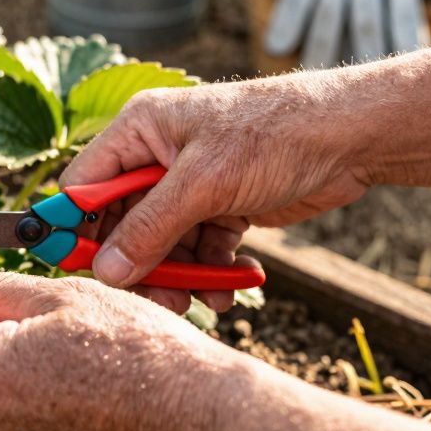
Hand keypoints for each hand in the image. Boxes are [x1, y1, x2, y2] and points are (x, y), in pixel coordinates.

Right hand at [62, 76, 370, 310]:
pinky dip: (211, 272)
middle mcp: (157, 156)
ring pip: (161, 244)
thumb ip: (150, 228)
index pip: (84, 186)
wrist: (351, 137)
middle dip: (138, 265)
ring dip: (179, 276)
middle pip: (122, 224)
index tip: (82, 272)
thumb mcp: (205, 183)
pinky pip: (198, 249)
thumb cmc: (275, 133)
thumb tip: (105, 271)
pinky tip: (229, 289)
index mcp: (139, 131)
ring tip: (203, 299)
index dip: (79, 231)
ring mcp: (189, 184)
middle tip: (158, 299)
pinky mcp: (220, 207)